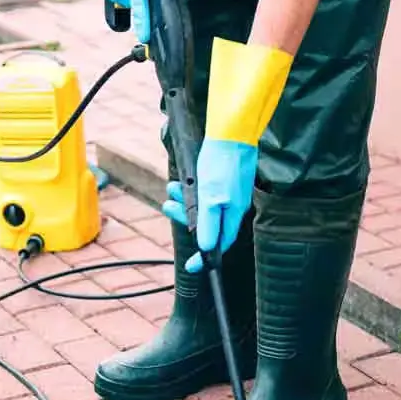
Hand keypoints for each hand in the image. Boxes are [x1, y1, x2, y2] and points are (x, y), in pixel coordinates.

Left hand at [161, 139, 256, 272]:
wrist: (232, 131)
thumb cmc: (223, 163)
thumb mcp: (211, 197)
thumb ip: (209, 224)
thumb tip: (207, 249)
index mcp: (232, 214)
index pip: (219, 245)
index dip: (205, 258)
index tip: (192, 267)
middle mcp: (232, 206)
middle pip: (208, 225)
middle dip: (185, 218)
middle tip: (168, 208)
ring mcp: (229, 192)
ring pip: (203, 206)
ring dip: (184, 201)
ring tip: (170, 189)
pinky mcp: (224, 179)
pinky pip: (204, 193)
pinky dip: (191, 190)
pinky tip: (182, 181)